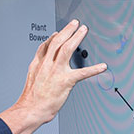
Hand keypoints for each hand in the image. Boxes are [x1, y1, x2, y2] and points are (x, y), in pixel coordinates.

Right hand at [1, 19, 105, 133]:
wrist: (31, 109)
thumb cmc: (31, 98)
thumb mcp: (31, 78)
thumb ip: (38, 68)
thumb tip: (43, 63)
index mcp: (38, 64)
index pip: (46, 46)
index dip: (53, 37)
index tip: (58, 33)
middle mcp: (47, 64)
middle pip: (58, 42)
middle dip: (67, 31)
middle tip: (75, 23)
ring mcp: (56, 71)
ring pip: (67, 49)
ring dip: (77, 38)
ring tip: (83, 31)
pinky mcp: (65, 81)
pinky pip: (82, 73)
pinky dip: (94, 69)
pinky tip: (102, 66)